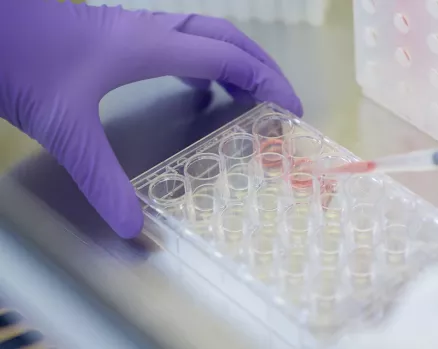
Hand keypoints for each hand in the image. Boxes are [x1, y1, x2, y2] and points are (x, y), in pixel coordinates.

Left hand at [0, 0, 301, 237]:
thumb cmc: (23, 64)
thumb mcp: (66, 128)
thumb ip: (102, 179)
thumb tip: (132, 227)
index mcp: (152, 48)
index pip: (229, 58)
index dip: (266, 81)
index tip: (289, 108)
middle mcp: (153, 32)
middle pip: (227, 37)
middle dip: (262, 66)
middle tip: (282, 100)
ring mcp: (136, 29)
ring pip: (204, 35)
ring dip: (235, 61)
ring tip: (251, 95)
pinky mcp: (120, 35)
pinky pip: (179, 43)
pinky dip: (203, 62)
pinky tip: (198, 85)